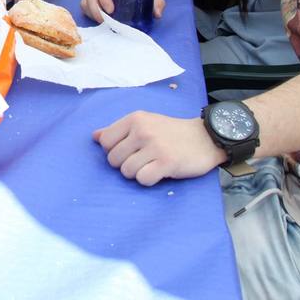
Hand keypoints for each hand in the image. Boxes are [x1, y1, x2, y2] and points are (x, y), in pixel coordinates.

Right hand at [80, 0, 165, 22]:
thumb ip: (156, 1)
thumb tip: (157, 14)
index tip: (112, 9)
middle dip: (96, 7)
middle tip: (104, 20)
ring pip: (86, 0)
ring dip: (91, 12)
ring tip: (101, 22)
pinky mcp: (90, 0)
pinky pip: (84, 6)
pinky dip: (88, 13)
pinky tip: (97, 20)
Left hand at [92, 112, 225, 185]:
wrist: (205, 137)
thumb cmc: (171, 132)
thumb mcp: (144, 123)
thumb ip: (118, 130)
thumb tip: (94, 136)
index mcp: (135, 119)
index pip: (104, 141)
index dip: (113, 151)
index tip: (129, 151)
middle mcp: (143, 130)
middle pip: (113, 160)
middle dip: (125, 164)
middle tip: (143, 160)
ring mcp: (155, 146)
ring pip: (126, 171)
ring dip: (137, 173)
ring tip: (152, 165)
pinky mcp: (166, 163)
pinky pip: (142, 179)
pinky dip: (149, 180)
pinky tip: (159, 172)